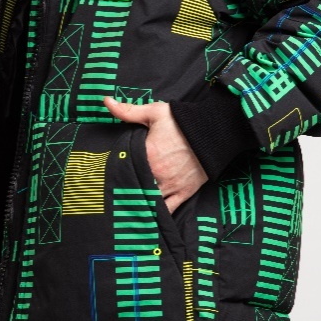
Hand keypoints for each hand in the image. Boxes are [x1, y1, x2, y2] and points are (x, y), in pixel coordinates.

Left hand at [102, 96, 208, 212]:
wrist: (214, 130)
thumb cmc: (182, 121)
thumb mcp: (154, 112)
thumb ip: (128, 111)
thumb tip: (106, 101)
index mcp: (147, 155)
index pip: (124, 168)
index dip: (115, 172)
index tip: (106, 175)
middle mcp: (158, 174)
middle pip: (135, 187)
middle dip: (125, 191)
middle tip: (114, 195)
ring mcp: (171, 186)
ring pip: (150, 202)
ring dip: (140, 204)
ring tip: (128, 208)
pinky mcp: (184, 192)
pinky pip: (169, 210)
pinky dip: (158, 215)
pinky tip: (148, 219)